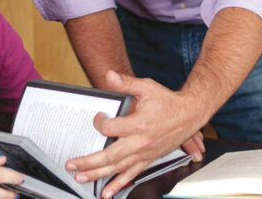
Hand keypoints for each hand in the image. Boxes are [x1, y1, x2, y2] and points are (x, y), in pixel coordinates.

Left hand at [66, 70, 205, 198]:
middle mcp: (141, 142)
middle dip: (88, 162)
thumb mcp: (147, 87)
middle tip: (72, 165)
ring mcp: (144, 153)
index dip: (99, 123)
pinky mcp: (148, 159)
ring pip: (118, 168)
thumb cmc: (168, 101)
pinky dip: (118, 185)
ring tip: (81, 178)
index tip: (98, 118)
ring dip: (98, 175)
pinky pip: (132, 175)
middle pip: (110, 156)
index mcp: (139, 124)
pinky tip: (107, 193)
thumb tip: (110, 75)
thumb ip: (126, 83)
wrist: (189, 114)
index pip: (111, 128)